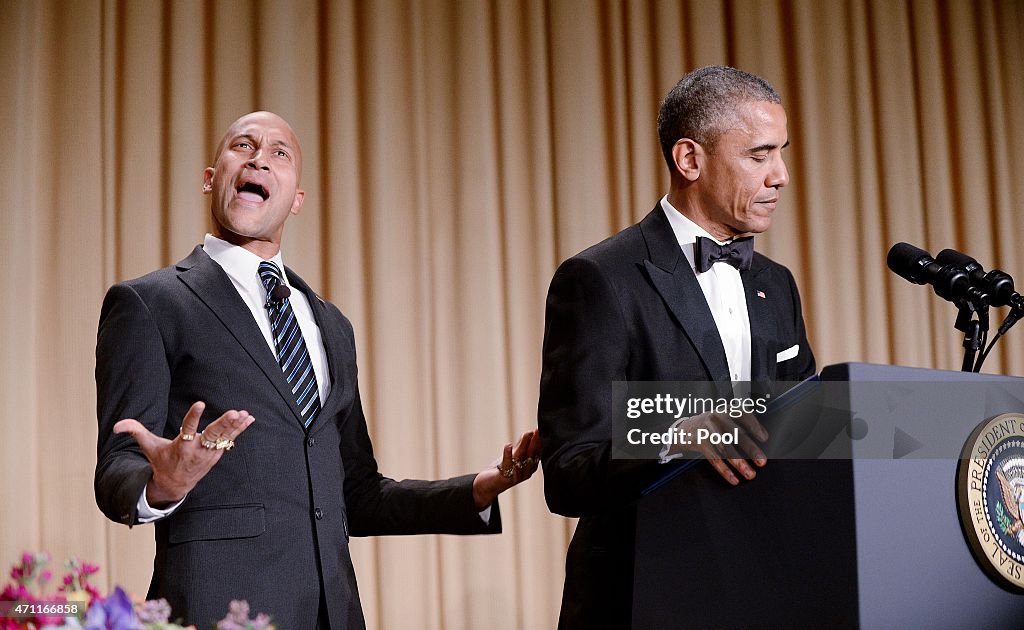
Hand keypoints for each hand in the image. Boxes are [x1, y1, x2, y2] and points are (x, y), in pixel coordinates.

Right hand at [113, 401, 254, 506]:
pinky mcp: (216, 454)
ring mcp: (209, 453)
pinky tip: (249, 418)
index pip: (188, 429)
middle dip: (223, 424)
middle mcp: (197, 450)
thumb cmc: (161, 461)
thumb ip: (135, 431)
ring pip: (224, 438)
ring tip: (244, 414)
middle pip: (212, 435)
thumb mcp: (148, 447)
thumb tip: (116, 426)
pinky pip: (230, 440)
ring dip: (235, 426)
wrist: (175, 485)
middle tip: (234, 413)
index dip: (194, 417)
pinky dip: (240, 430)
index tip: (200, 403)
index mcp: (180, 446)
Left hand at [472, 429, 540, 508]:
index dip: (539, 442)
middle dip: (534, 443)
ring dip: (523, 446)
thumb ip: (522, 445)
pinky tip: (508, 445)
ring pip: (520, 459)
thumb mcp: (514, 455)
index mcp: (530, 467)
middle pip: (531, 456)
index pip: (537, 454)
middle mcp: (526, 473)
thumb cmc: (503, 470)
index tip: (540, 430)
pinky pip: (507, 465)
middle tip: (536, 431)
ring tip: (526, 434)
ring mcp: (516, 476)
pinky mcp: (505, 478)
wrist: (488, 485)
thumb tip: (531, 432)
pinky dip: (507, 454)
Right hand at [669, 412, 767, 485]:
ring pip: (725, 448)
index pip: (743, 415)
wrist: (685, 429)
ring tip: (749, 474)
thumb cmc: (711, 426)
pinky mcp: (700, 441)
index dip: (755, 426)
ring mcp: (707, 429)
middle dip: (751, 449)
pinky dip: (724, 470)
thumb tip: (764, 435)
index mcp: (727, 410)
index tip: (764, 438)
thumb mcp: (726, 419)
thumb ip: (742, 425)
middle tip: (762, 462)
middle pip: (736, 434)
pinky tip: (733, 478)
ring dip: (739, 463)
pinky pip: (714, 458)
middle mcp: (717, 417)